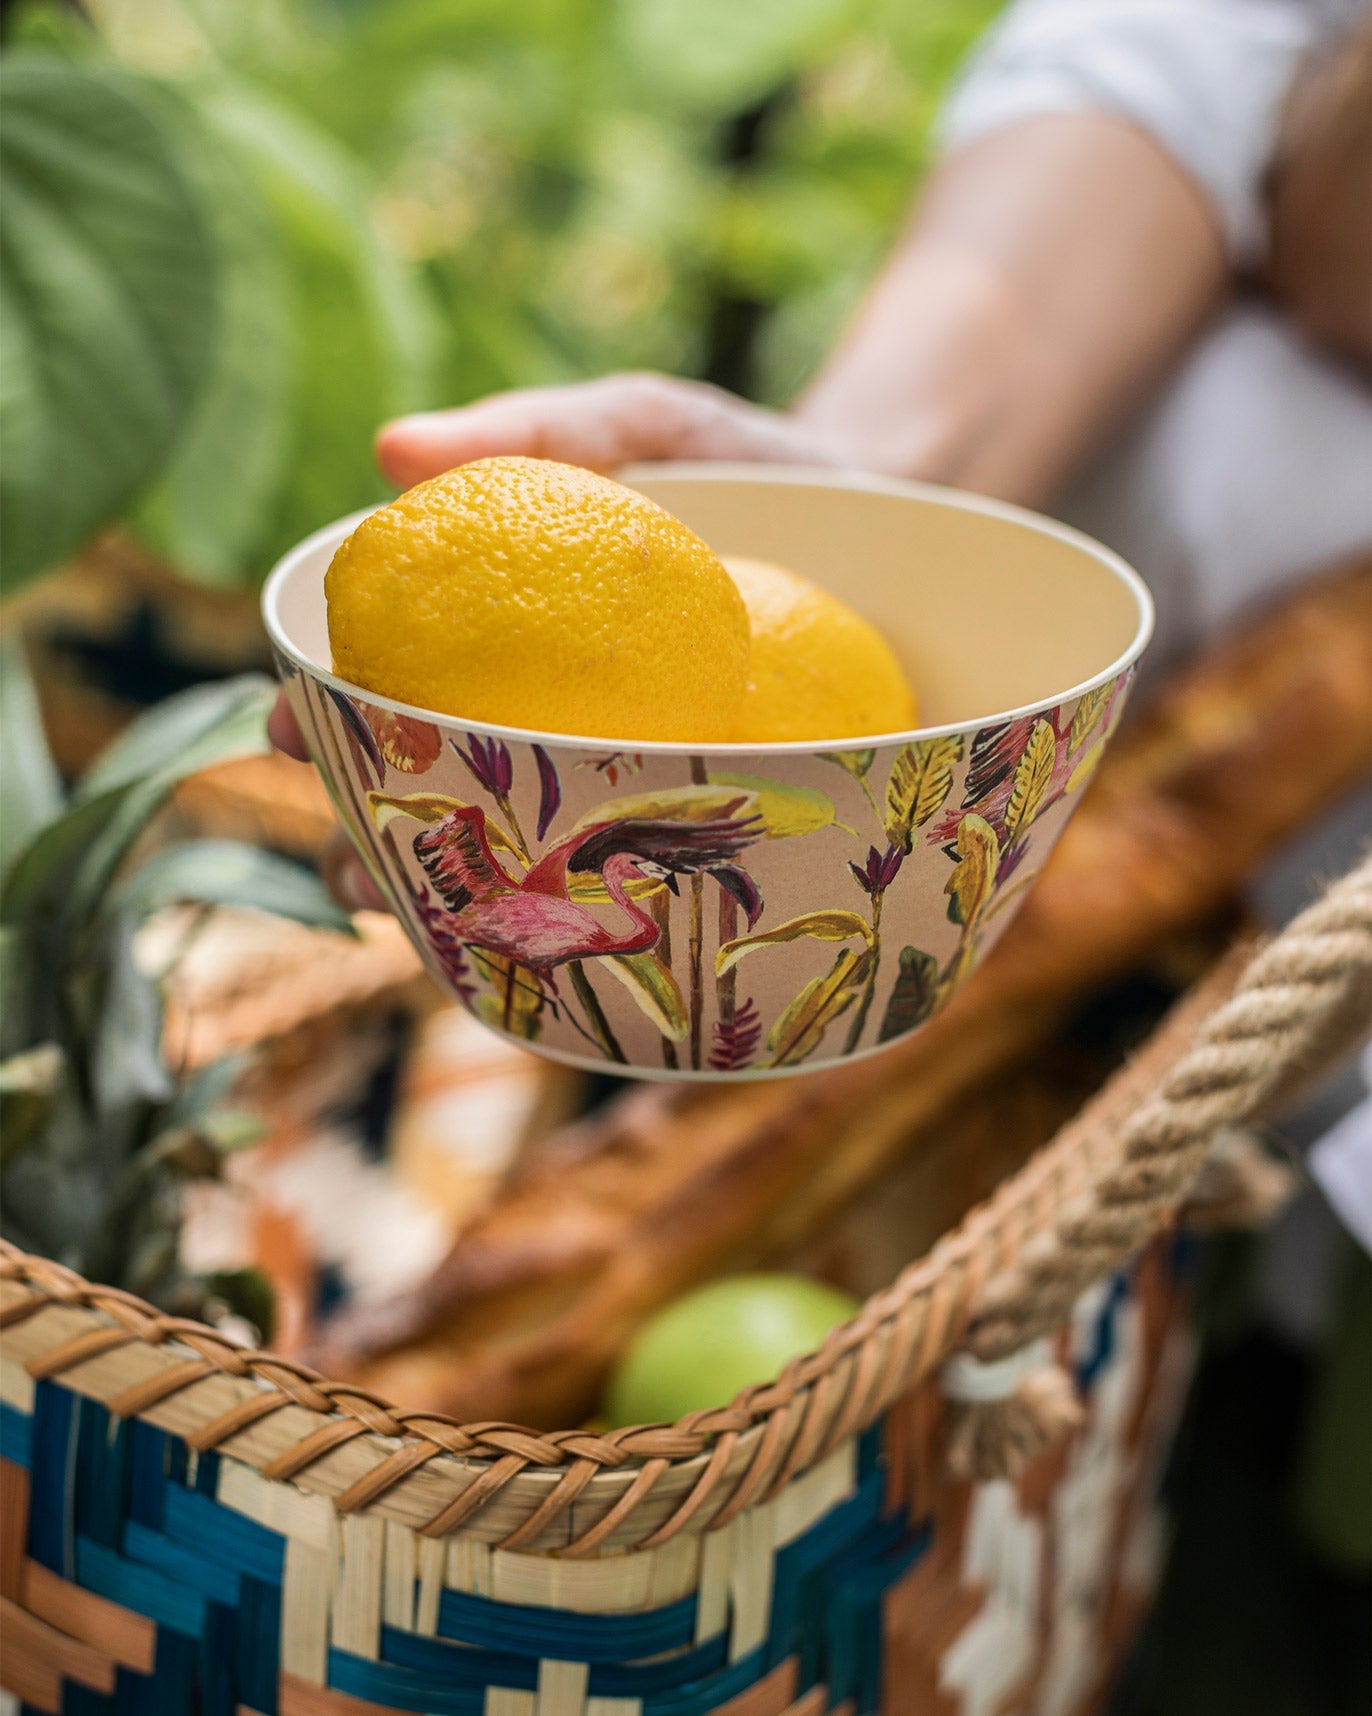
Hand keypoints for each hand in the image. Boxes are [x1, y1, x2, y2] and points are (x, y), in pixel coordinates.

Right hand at [270, 371, 848, 910]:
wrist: (901, 510)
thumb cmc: (754, 465)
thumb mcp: (652, 426)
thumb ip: (542, 432)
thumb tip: (392, 452)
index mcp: (520, 647)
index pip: (397, 697)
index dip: (327, 724)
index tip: (288, 730)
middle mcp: (564, 724)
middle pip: (443, 798)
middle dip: (378, 840)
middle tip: (352, 864)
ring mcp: (639, 781)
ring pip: (531, 865)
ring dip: (468, 913)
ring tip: (438, 937)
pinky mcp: (724, 824)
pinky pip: (658, 885)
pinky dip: (609, 925)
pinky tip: (576, 968)